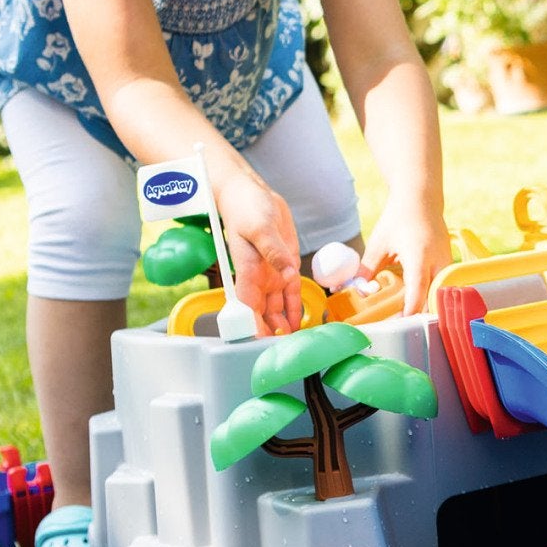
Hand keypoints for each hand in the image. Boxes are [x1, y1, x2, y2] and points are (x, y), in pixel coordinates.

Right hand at [213, 171, 301, 334]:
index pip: (248, 308)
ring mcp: (271, 274)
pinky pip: (290, 294)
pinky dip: (295, 310)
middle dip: (270, 334)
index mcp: (247, 271)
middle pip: (262, 314)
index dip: (254, 328)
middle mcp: (258, 278)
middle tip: (285, 352)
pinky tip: (299, 325)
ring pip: (276, 309)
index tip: (262, 345)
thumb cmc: (247, 207)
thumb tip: (286, 271)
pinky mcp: (284, 267)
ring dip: (284, 326)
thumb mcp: (260, 226)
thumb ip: (272, 250)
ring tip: (294, 346)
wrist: (251, 194)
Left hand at [360, 190, 451, 315]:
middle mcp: (437, 261)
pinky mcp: (448, 263)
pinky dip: (433, 294)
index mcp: (419, 256)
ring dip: (429, 304)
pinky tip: (420, 300)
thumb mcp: (379, 244)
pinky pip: (443, 285)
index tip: (401, 322)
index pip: (418, 290)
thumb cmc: (399, 218)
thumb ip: (367, 268)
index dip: (410, 309)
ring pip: (441, 292)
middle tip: (404, 324)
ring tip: (412, 314)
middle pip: (434, 296)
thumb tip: (354, 288)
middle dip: (421, 312)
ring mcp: (446, 262)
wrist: (420, 199)